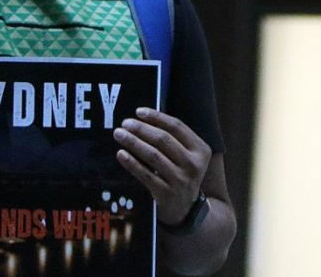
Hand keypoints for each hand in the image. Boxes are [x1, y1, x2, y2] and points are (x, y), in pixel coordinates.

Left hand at [113, 107, 212, 224]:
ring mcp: (180, 180)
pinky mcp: (166, 193)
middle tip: (125, 123)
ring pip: (153, 155)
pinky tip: (121, 154)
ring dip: (134, 142)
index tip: (138, 111)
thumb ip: (175, 140)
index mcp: (201, 149)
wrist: (186, 209)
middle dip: (141, 129)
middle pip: (164, 140)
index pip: (177, 127)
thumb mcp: (188, 156)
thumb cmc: (182, 175)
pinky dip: (131, 163)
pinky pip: (145, 174)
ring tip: (119, 134)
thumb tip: (144, 118)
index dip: (157, 117)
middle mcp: (193, 164)